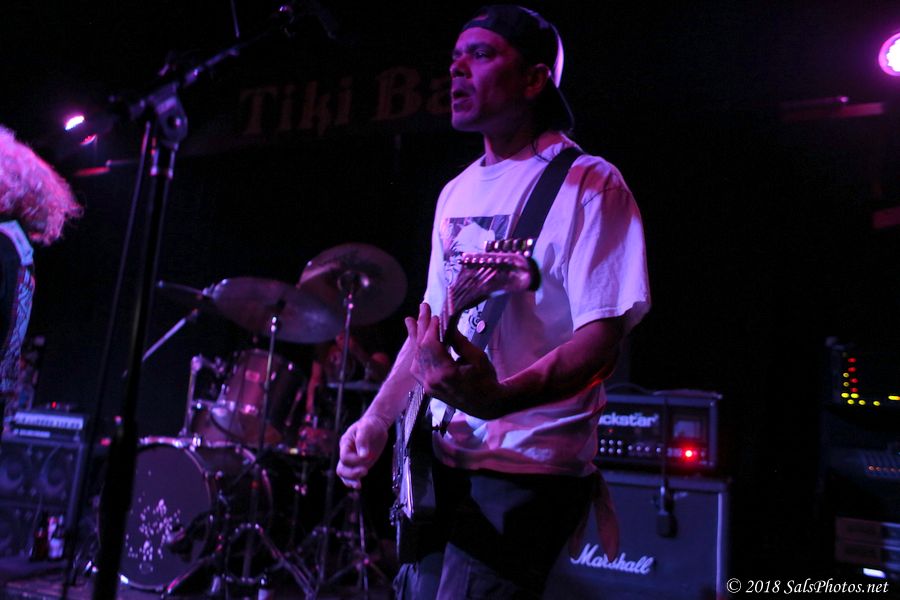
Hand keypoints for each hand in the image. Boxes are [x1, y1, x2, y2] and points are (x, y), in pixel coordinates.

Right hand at [336, 414, 389, 488]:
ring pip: (345, 475)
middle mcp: (347, 453)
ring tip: (358, 485)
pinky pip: (353, 476)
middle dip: (352, 473)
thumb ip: (363, 440)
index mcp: (345, 443)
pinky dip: (354, 481)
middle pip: (342, 469)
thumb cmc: (370, 425)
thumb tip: (363, 455)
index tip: (368, 456)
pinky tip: (359, 485)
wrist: (376, 426)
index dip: (355, 460)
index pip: (344, 457)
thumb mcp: (366, 428)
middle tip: (365, 470)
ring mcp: (353, 460)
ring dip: (351, 480)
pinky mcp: (360, 465)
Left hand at [406, 303, 507, 419]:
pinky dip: (417, 352)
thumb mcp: (477, 358)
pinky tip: (416, 341)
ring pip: (416, 358)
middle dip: (422, 326)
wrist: (486, 406)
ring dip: (415, 338)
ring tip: (411, 321)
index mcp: (445, 374)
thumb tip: (446, 326)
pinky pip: (418, 367)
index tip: (436, 315)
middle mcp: (432, 381)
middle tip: (423, 308)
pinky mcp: (428, 388)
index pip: (431, 345)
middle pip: (421, 349)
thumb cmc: (486, 381)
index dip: (431, 328)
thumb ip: (459, 342)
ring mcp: (428, 386)